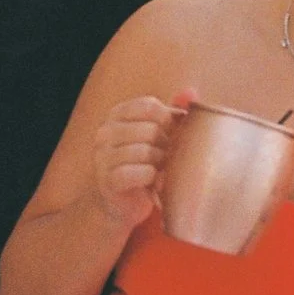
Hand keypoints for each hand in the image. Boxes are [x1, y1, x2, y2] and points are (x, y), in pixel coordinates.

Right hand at [92, 91, 190, 231]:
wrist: (125, 203)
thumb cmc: (145, 163)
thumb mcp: (158, 134)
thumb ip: (172, 112)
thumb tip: (191, 92)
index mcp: (116, 115)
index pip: (149, 106)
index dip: (169, 120)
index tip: (174, 134)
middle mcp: (104, 132)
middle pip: (150, 129)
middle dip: (167, 145)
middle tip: (169, 157)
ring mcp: (103, 156)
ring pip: (146, 151)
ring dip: (161, 163)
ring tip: (162, 169)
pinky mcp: (108, 180)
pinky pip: (141, 172)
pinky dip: (153, 178)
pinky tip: (154, 181)